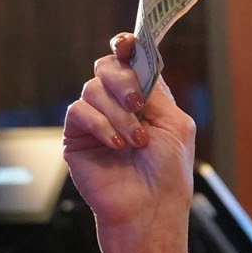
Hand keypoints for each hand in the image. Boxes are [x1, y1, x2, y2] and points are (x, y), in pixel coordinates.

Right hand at [64, 34, 195, 230]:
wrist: (149, 208)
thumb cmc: (168, 173)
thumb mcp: (175, 125)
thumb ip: (156, 92)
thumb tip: (135, 63)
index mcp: (145, 98)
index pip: (130, 61)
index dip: (125, 47)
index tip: (126, 43)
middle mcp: (118, 104)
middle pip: (107, 66)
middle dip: (123, 80)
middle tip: (138, 104)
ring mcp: (96, 118)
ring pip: (93, 88)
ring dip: (119, 114)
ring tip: (136, 141)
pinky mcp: (76, 135)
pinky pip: (79, 111)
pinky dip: (100, 124)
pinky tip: (116, 145)